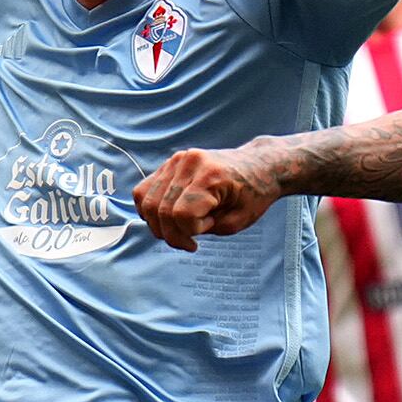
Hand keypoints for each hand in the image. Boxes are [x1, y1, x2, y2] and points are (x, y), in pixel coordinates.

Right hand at [137, 146, 285, 251]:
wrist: (258, 167)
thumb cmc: (252, 195)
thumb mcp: (236, 221)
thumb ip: (205, 228)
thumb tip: (174, 229)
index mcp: (211, 176)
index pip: (182, 214)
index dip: (191, 232)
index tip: (209, 227)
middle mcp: (189, 163)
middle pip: (161, 209)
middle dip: (172, 234)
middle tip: (190, 242)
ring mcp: (176, 160)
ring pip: (146, 201)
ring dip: (158, 224)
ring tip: (178, 230)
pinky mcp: (169, 163)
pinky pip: (144, 191)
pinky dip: (150, 210)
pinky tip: (168, 218)